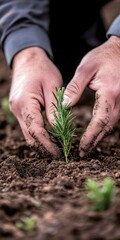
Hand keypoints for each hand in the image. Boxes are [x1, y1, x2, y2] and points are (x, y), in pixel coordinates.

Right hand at [9, 47, 62, 155]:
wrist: (28, 60)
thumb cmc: (42, 69)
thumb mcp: (53, 86)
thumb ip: (54, 109)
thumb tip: (57, 130)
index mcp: (25, 102)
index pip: (36, 130)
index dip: (48, 144)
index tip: (59, 153)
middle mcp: (17, 109)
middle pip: (30, 136)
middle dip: (45, 146)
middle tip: (60, 152)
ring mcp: (16, 110)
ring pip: (28, 133)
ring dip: (42, 140)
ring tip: (58, 145)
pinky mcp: (19, 110)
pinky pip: (28, 126)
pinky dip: (39, 133)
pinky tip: (50, 134)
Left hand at [63, 36, 119, 156]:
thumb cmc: (102, 57)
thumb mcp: (86, 68)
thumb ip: (75, 87)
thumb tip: (65, 106)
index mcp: (109, 92)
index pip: (100, 120)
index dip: (91, 136)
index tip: (82, 147)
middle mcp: (118, 100)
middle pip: (107, 127)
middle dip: (95, 141)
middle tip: (83, 153)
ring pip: (111, 125)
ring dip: (100, 137)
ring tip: (88, 147)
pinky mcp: (119, 101)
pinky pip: (112, 119)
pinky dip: (103, 128)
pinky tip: (96, 133)